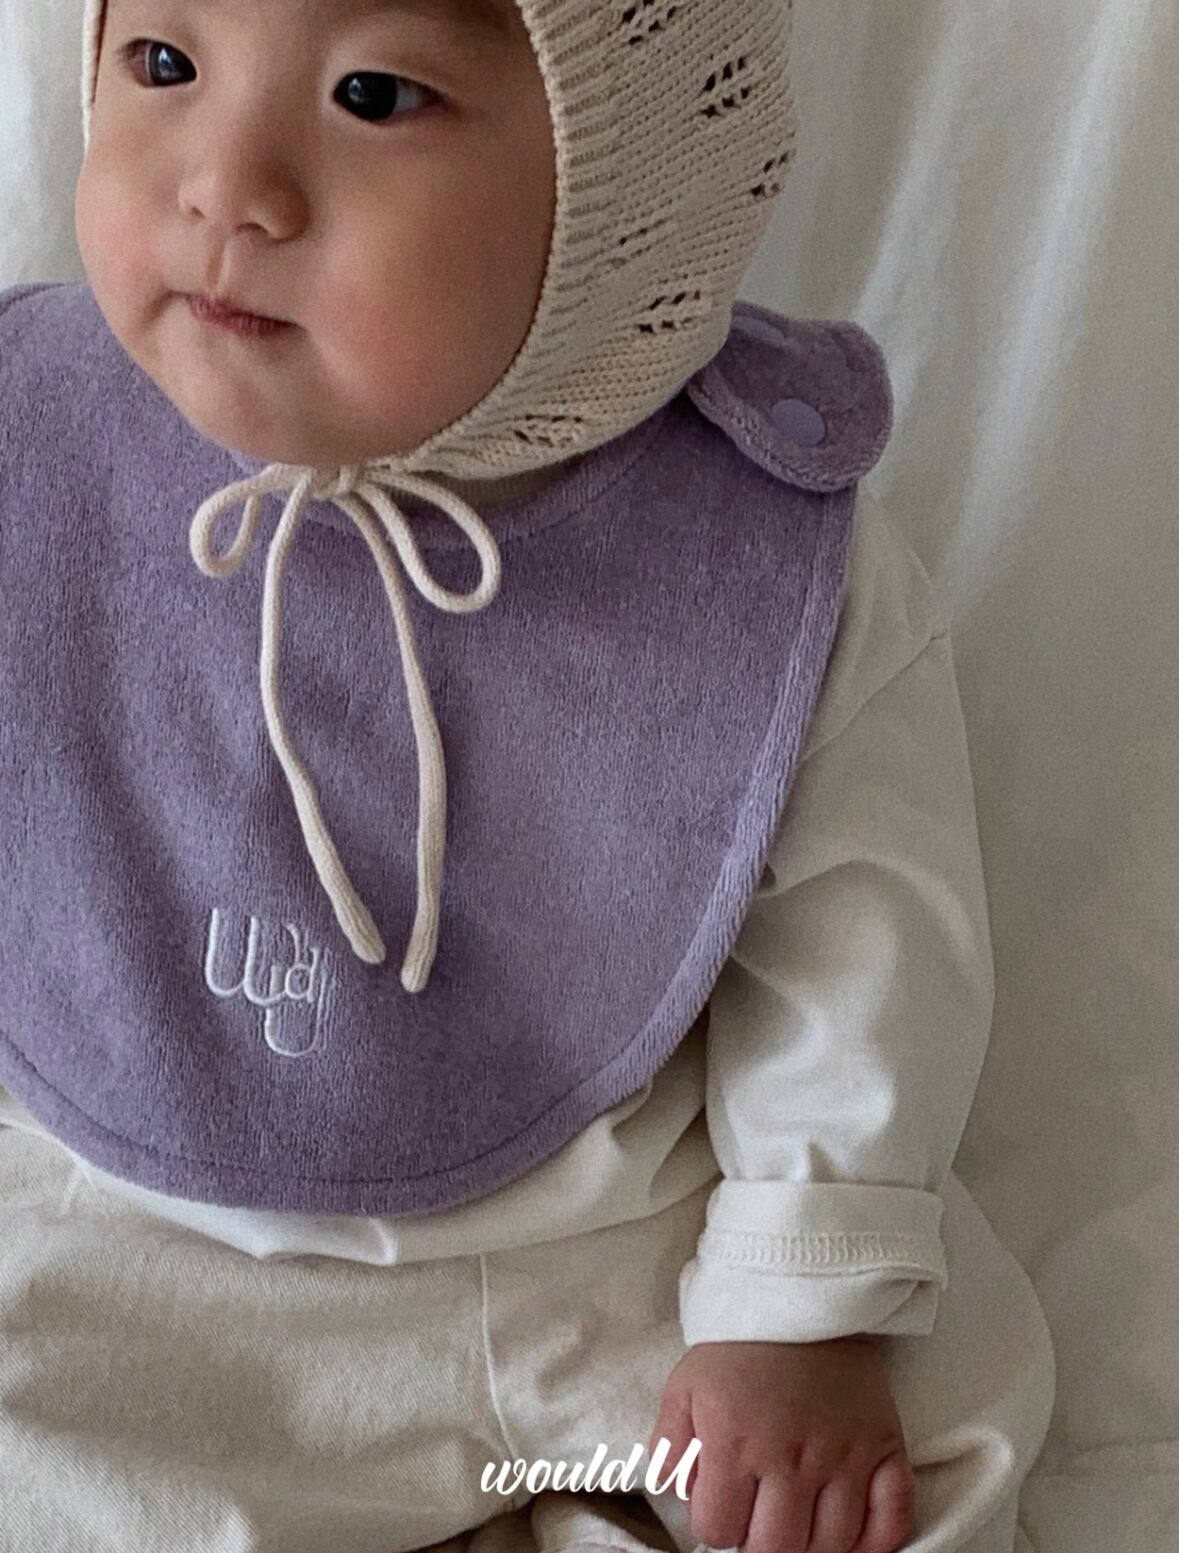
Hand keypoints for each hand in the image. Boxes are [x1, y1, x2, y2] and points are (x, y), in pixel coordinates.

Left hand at [647, 1338, 915, 1552]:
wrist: (802, 1293)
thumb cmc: (740, 1345)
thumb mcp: (685, 1385)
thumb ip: (670, 1446)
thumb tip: (679, 1493)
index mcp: (735, 1442)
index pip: (717, 1530)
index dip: (715, 1522)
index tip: (722, 1504)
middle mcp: (791, 1457)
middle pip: (775, 1548)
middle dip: (760, 1541)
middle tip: (761, 1517)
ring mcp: (843, 1455)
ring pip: (831, 1543)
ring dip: (811, 1543)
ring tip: (799, 1521)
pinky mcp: (883, 1445)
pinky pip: (892, 1518)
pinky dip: (876, 1540)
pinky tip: (853, 1534)